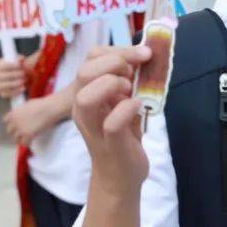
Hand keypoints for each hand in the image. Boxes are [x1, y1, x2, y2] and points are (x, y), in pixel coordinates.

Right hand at [0, 55, 27, 98]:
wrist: (1, 79)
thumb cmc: (8, 68)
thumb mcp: (10, 61)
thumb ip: (16, 59)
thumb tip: (23, 58)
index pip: (6, 66)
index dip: (14, 65)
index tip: (21, 65)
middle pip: (8, 76)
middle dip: (18, 74)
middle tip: (24, 73)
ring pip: (9, 85)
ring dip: (18, 83)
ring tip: (25, 80)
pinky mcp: (1, 93)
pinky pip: (10, 94)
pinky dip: (17, 91)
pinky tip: (23, 87)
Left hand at [4, 96, 57, 147]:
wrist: (49, 109)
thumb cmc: (41, 104)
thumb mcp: (27, 104)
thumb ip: (22, 111)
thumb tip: (24, 114)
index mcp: (14, 113)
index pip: (6, 120)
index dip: (11, 122)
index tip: (14, 124)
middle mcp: (15, 122)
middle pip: (9, 131)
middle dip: (14, 132)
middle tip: (19, 133)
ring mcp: (21, 129)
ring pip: (16, 138)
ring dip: (20, 139)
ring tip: (24, 140)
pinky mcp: (28, 135)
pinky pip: (24, 143)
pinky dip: (27, 143)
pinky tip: (30, 142)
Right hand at [73, 44, 150, 200]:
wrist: (120, 176)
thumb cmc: (122, 136)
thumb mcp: (123, 102)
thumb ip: (127, 81)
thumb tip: (143, 55)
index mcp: (86, 94)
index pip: (91, 59)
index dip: (117, 50)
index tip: (142, 54)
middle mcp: (83, 109)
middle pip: (84, 72)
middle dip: (115, 63)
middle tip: (134, 74)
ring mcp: (93, 127)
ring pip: (86, 96)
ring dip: (112, 85)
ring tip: (129, 91)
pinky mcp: (109, 144)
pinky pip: (111, 122)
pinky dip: (127, 109)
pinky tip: (138, 107)